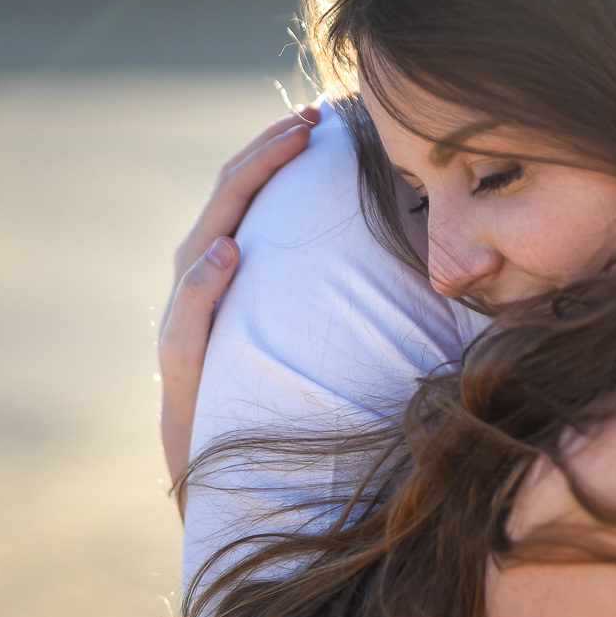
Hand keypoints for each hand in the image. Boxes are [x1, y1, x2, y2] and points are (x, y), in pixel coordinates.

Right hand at [160, 105, 318, 499]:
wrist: (240, 498)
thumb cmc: (292, 420)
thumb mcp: (325, 350)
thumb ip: (349, 306)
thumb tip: (434, 264)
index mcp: (233, 280)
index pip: (246, 199)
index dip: (274, 153)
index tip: (318, 117)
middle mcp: (200, 295)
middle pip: (223, 205)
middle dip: (261, 155)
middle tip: (306, 119)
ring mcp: (186, 331)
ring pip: (198, 246)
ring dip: (236, 196)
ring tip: (275, 156)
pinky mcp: (180, 375)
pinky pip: (184, 323)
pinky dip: (202, 284)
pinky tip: (227, 255)